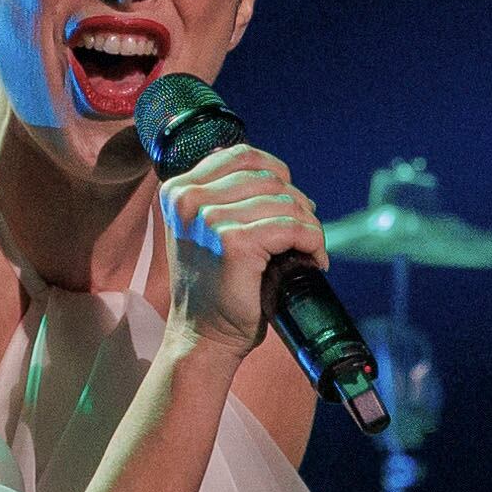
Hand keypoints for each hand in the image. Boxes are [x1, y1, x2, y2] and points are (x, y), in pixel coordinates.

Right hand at [154, 140, 323, 357]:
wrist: (202, 337)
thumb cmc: (212, 289)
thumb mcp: (206, 231)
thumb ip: (226, 199)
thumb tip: (281, 180)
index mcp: (179, 190)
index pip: (243, 155)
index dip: (277, 174)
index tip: (290, 205)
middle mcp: (189, 199)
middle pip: (268, 177)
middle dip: (297, 205)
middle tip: (305, 237)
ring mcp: (209, 219)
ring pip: (285, 202)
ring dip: (309, 227)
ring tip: (309, 252)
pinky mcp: (235, 242)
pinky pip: (292, 228)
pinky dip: (312, 242)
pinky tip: (313, 261)